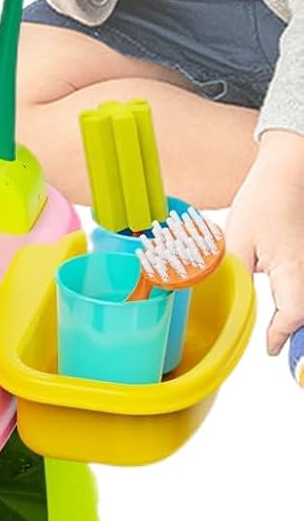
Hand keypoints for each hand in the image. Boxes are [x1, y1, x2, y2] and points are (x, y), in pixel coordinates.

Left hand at [227, 130, 303, 354]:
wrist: (289, 172)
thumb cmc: (265, 199)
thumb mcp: (236, 240)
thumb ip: (232, 273)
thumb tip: (223, 300)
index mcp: (293, 268)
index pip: (293, 315)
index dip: (279, 335)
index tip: (268, 348)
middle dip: (292, 332)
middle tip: (275, 346)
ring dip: (295, 316)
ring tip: (279, 333)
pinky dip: (296, 300)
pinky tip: (284, 308)